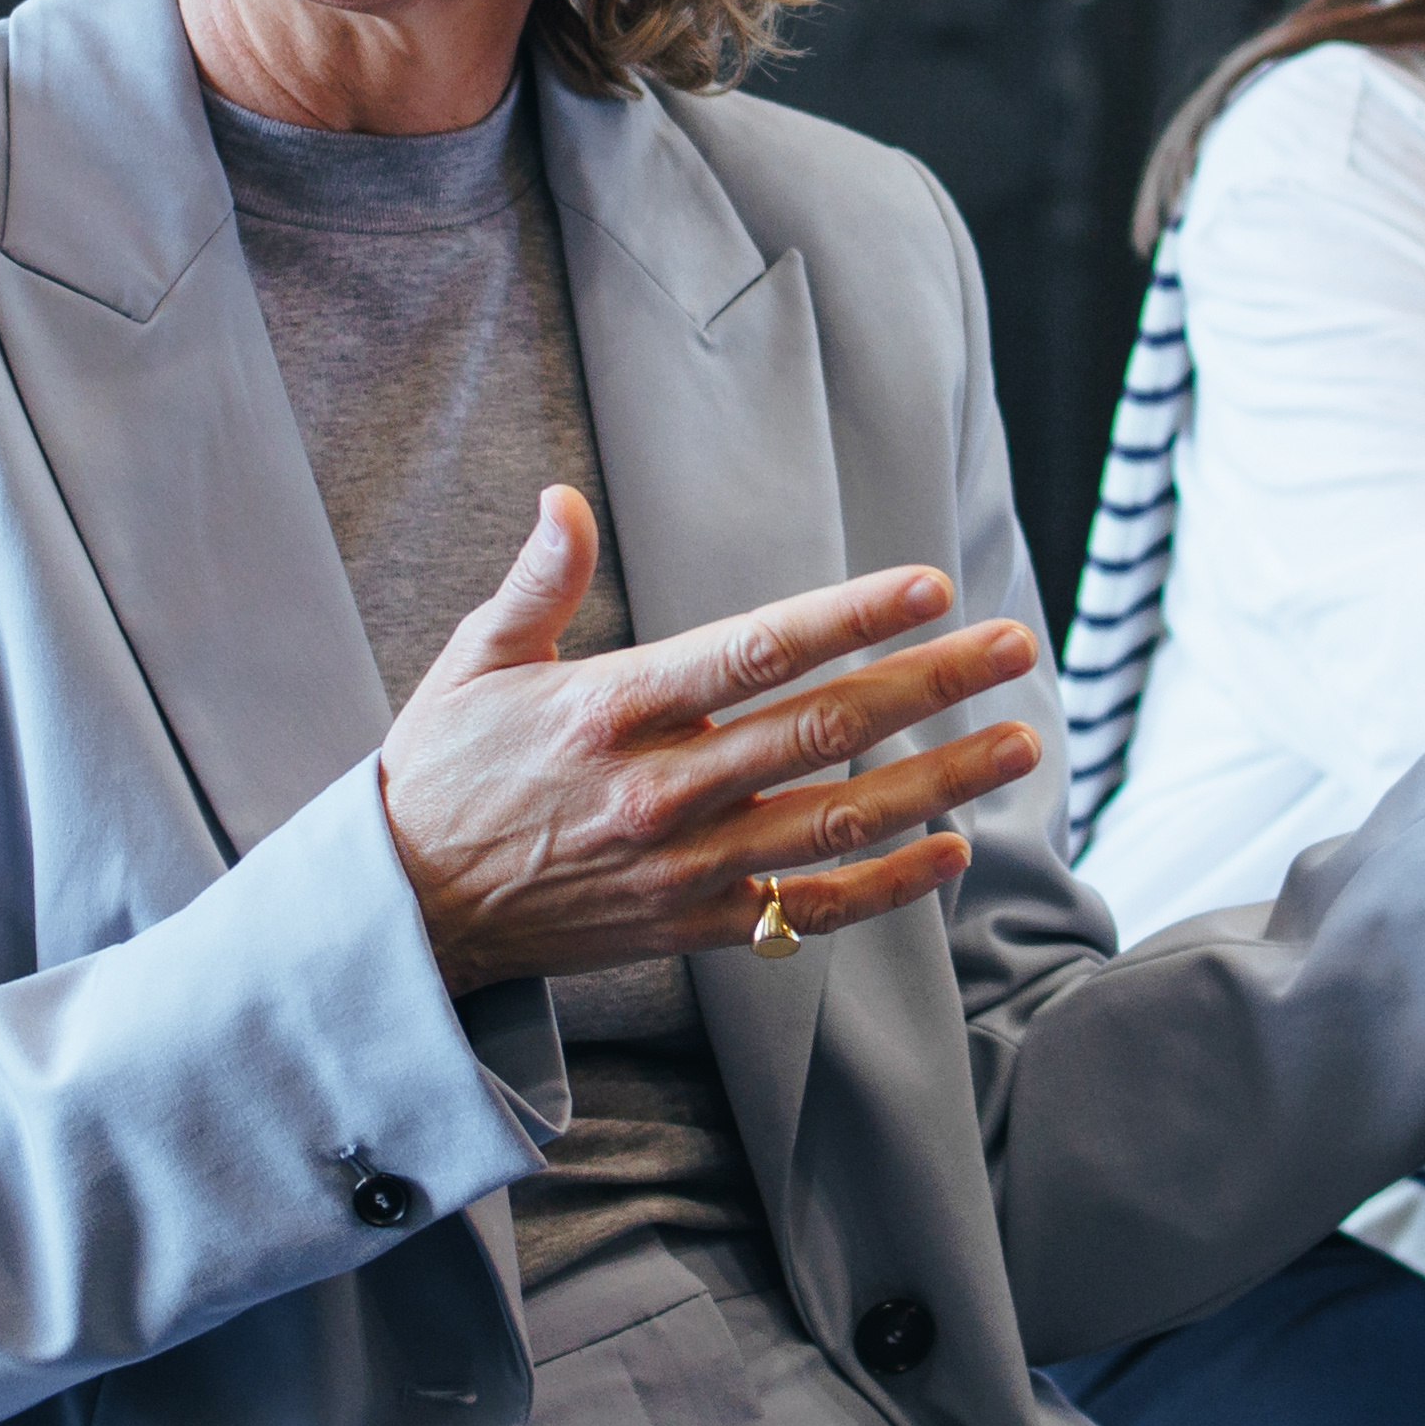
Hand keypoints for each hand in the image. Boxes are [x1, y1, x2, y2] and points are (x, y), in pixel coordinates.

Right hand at [375, 489, 1045, 986]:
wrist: (406, 910)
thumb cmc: (445, 770)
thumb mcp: (474, 661)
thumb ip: (537, 581)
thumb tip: (563, 498)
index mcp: (608, 710)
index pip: (751, 653)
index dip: (847, 617)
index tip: (929, 586)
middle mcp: (657, 791)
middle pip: (818, 731)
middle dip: (927, 686)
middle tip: (1015, 647)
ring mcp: (680, 867)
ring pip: (834, 823)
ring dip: (937, 784)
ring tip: (1019, 742)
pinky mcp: (690, 927)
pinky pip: (807, 911)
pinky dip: (887, 887)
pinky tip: (953, 850)